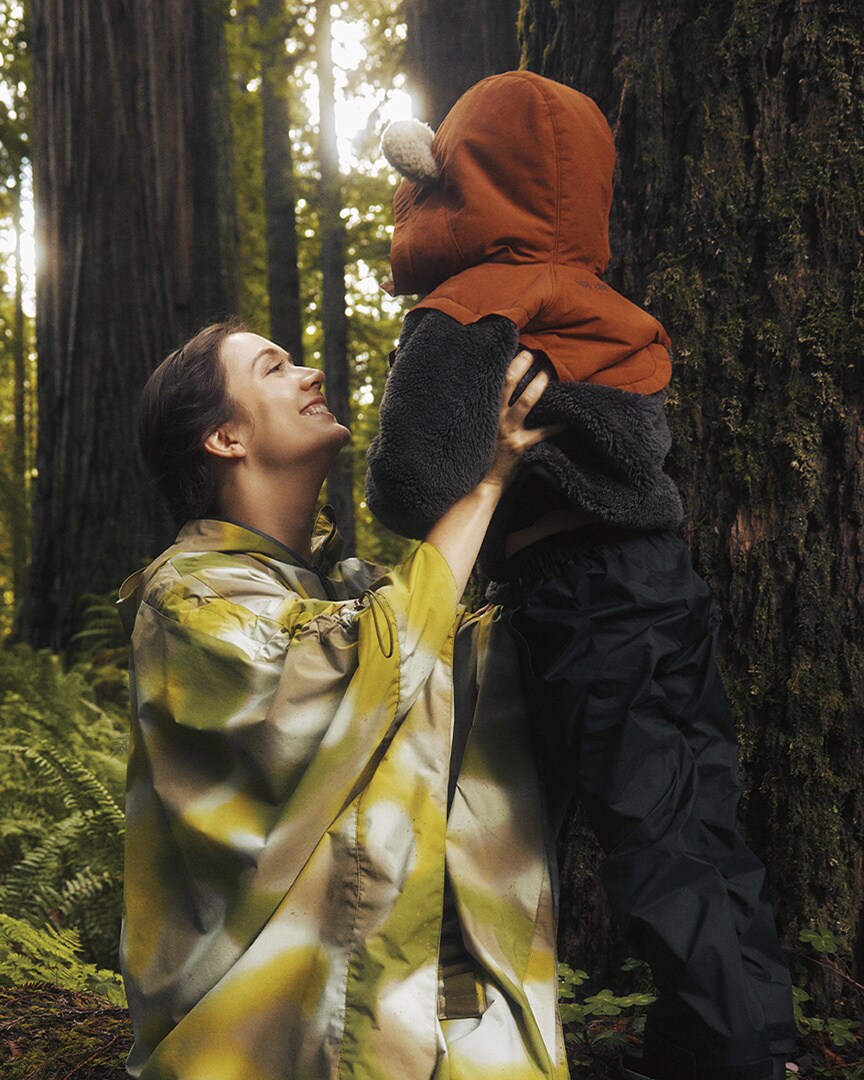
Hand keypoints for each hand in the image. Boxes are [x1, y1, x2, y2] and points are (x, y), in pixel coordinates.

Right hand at [481, 350, 563, 491]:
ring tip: (547, 376)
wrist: (481, 482)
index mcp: (485, 412)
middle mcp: (496, 418)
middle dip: (519, 367)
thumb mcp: (478, 428)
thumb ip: (487, 411)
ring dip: (537, 388)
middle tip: (531, 354)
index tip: (513, 351)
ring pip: (525, 403)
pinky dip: (558, 425)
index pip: (492, 382)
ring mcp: (509, 431)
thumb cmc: (479, 454)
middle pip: (506, 384)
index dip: (503, 365)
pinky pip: (543, 432)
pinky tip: (569, 419)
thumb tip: (495, 392)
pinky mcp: (521, 445)